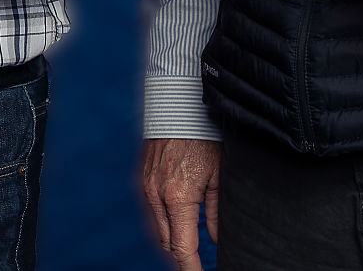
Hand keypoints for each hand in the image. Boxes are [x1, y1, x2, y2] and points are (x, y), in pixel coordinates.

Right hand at [140, 137, 217, 270]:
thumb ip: (218, 213)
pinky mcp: (142, 178)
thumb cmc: (204, 138)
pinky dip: (163, 224)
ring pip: (156, 229)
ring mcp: (145, 186)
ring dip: (171, 242)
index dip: (191, 268)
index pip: (182, 247)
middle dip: (181, 258)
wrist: (178, 107)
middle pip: (165, 243)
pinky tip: (176, 227)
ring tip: (187, 252)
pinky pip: (150, 212)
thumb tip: (216, 240)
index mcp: (178, 197)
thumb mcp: (220, 176)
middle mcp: (156, 195)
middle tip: (196, 266)